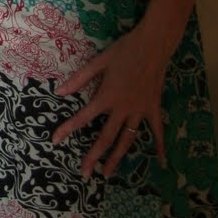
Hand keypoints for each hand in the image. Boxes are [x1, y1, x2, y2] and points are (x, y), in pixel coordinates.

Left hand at [52, 23, 168, 177]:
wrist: (153, 44)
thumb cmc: (125, 50)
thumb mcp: (98, 61)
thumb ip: (79, 79)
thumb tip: (59, 91)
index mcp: (107, 97)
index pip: (83, 117)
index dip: (67, 129)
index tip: (55, 140)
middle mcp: (123, 108)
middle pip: (106, 137)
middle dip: (94, 156)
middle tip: (84, 174)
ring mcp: (140, 110)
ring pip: (127, 139)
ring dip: (117, 157)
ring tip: (107, 173)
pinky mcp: (153, 108)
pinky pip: (157, 130)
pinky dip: (160, 145)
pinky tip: (162, 161)